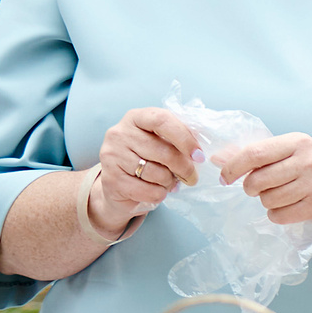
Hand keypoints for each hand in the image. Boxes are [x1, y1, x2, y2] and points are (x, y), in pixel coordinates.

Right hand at [94, 107, 202, 227]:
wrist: (117, 185)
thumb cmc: (147, 159)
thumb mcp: (161, 141)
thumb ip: (179, 138)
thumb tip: (201, 150)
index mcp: (136, 117)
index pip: (162, 120)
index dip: (185, 139)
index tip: (199, 155)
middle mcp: (119, 133)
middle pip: (164, 152)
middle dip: (184, 168)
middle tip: (191, 177)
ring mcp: (111, 155)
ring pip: (157, 173)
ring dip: (169, 182)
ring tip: (167, 182)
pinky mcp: (110, 179)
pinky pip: (148, 191)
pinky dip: (159, 194)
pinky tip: (155, 191)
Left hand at [216, 134, 311, 226]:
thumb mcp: (293, 151)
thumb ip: (258, 153)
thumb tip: (218, 158)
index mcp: (298, 142)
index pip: (254, 153)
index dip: (233, 167)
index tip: (225, 177)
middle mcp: (307, 161)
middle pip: (257, 180)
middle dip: (251, 188)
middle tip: (260, 188)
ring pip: (267, 200)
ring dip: (267, 202)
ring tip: (281, 196)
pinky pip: (280, 216)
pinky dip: (277, 215)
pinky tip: (289, 207)